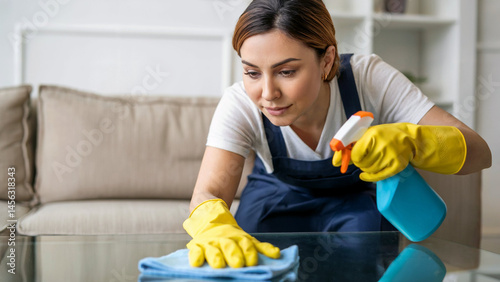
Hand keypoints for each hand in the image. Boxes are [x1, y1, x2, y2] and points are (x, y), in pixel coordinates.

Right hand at [183, 199, 279, 267]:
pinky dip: (195, 256)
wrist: (209, 217)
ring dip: (215, 256)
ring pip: (213, 249)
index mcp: (238, 238)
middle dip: (234, 254)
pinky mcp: (197, 246)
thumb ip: (261, 248)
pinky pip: (195, 251)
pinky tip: (196, 263)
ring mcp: (210, 242)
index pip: (245, 244)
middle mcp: (224, 240)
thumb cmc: (231, 236)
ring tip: (218, 265)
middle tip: (238, 264)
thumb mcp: (247, 239)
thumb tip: (277, 254)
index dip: (249, 252)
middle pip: (229, 246)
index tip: (252, 262)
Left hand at [333, 123, 465, 181]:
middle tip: (364, 157)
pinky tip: (366, 174)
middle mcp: (383, 145)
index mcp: (374, 134)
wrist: (414, 139)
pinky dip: (369, 177)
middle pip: (361, 163)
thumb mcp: (370, 135)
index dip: (348, 157)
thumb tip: (336, 160)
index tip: (341, 160)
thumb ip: (353, 145)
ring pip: (368, 170)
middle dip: (359, 162)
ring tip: (374, 159)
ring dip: (366, 168)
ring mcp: (392, 156)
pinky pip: (377, 176)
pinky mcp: (397, 166)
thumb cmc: (387, 136)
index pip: (355, 152)